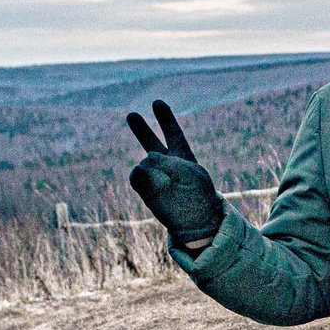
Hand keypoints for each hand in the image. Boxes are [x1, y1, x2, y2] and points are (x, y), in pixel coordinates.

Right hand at [126, 99, 225, 251]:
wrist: (198, 226)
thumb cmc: (198, 200)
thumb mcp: (192, 176)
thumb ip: (167, 165)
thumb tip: (138, 166)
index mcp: (184, 158)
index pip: (173, 135)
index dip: (165, 119)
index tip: (156, 102)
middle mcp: (167, 167)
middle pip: (153, 144)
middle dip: (141, 130)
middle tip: (130, 114)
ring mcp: (155, 179)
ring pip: (144, 161)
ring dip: (145, 157)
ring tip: (134, 137)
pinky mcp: (145, 191)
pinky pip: (138, 177)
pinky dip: (142, 177)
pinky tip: (151, 183)